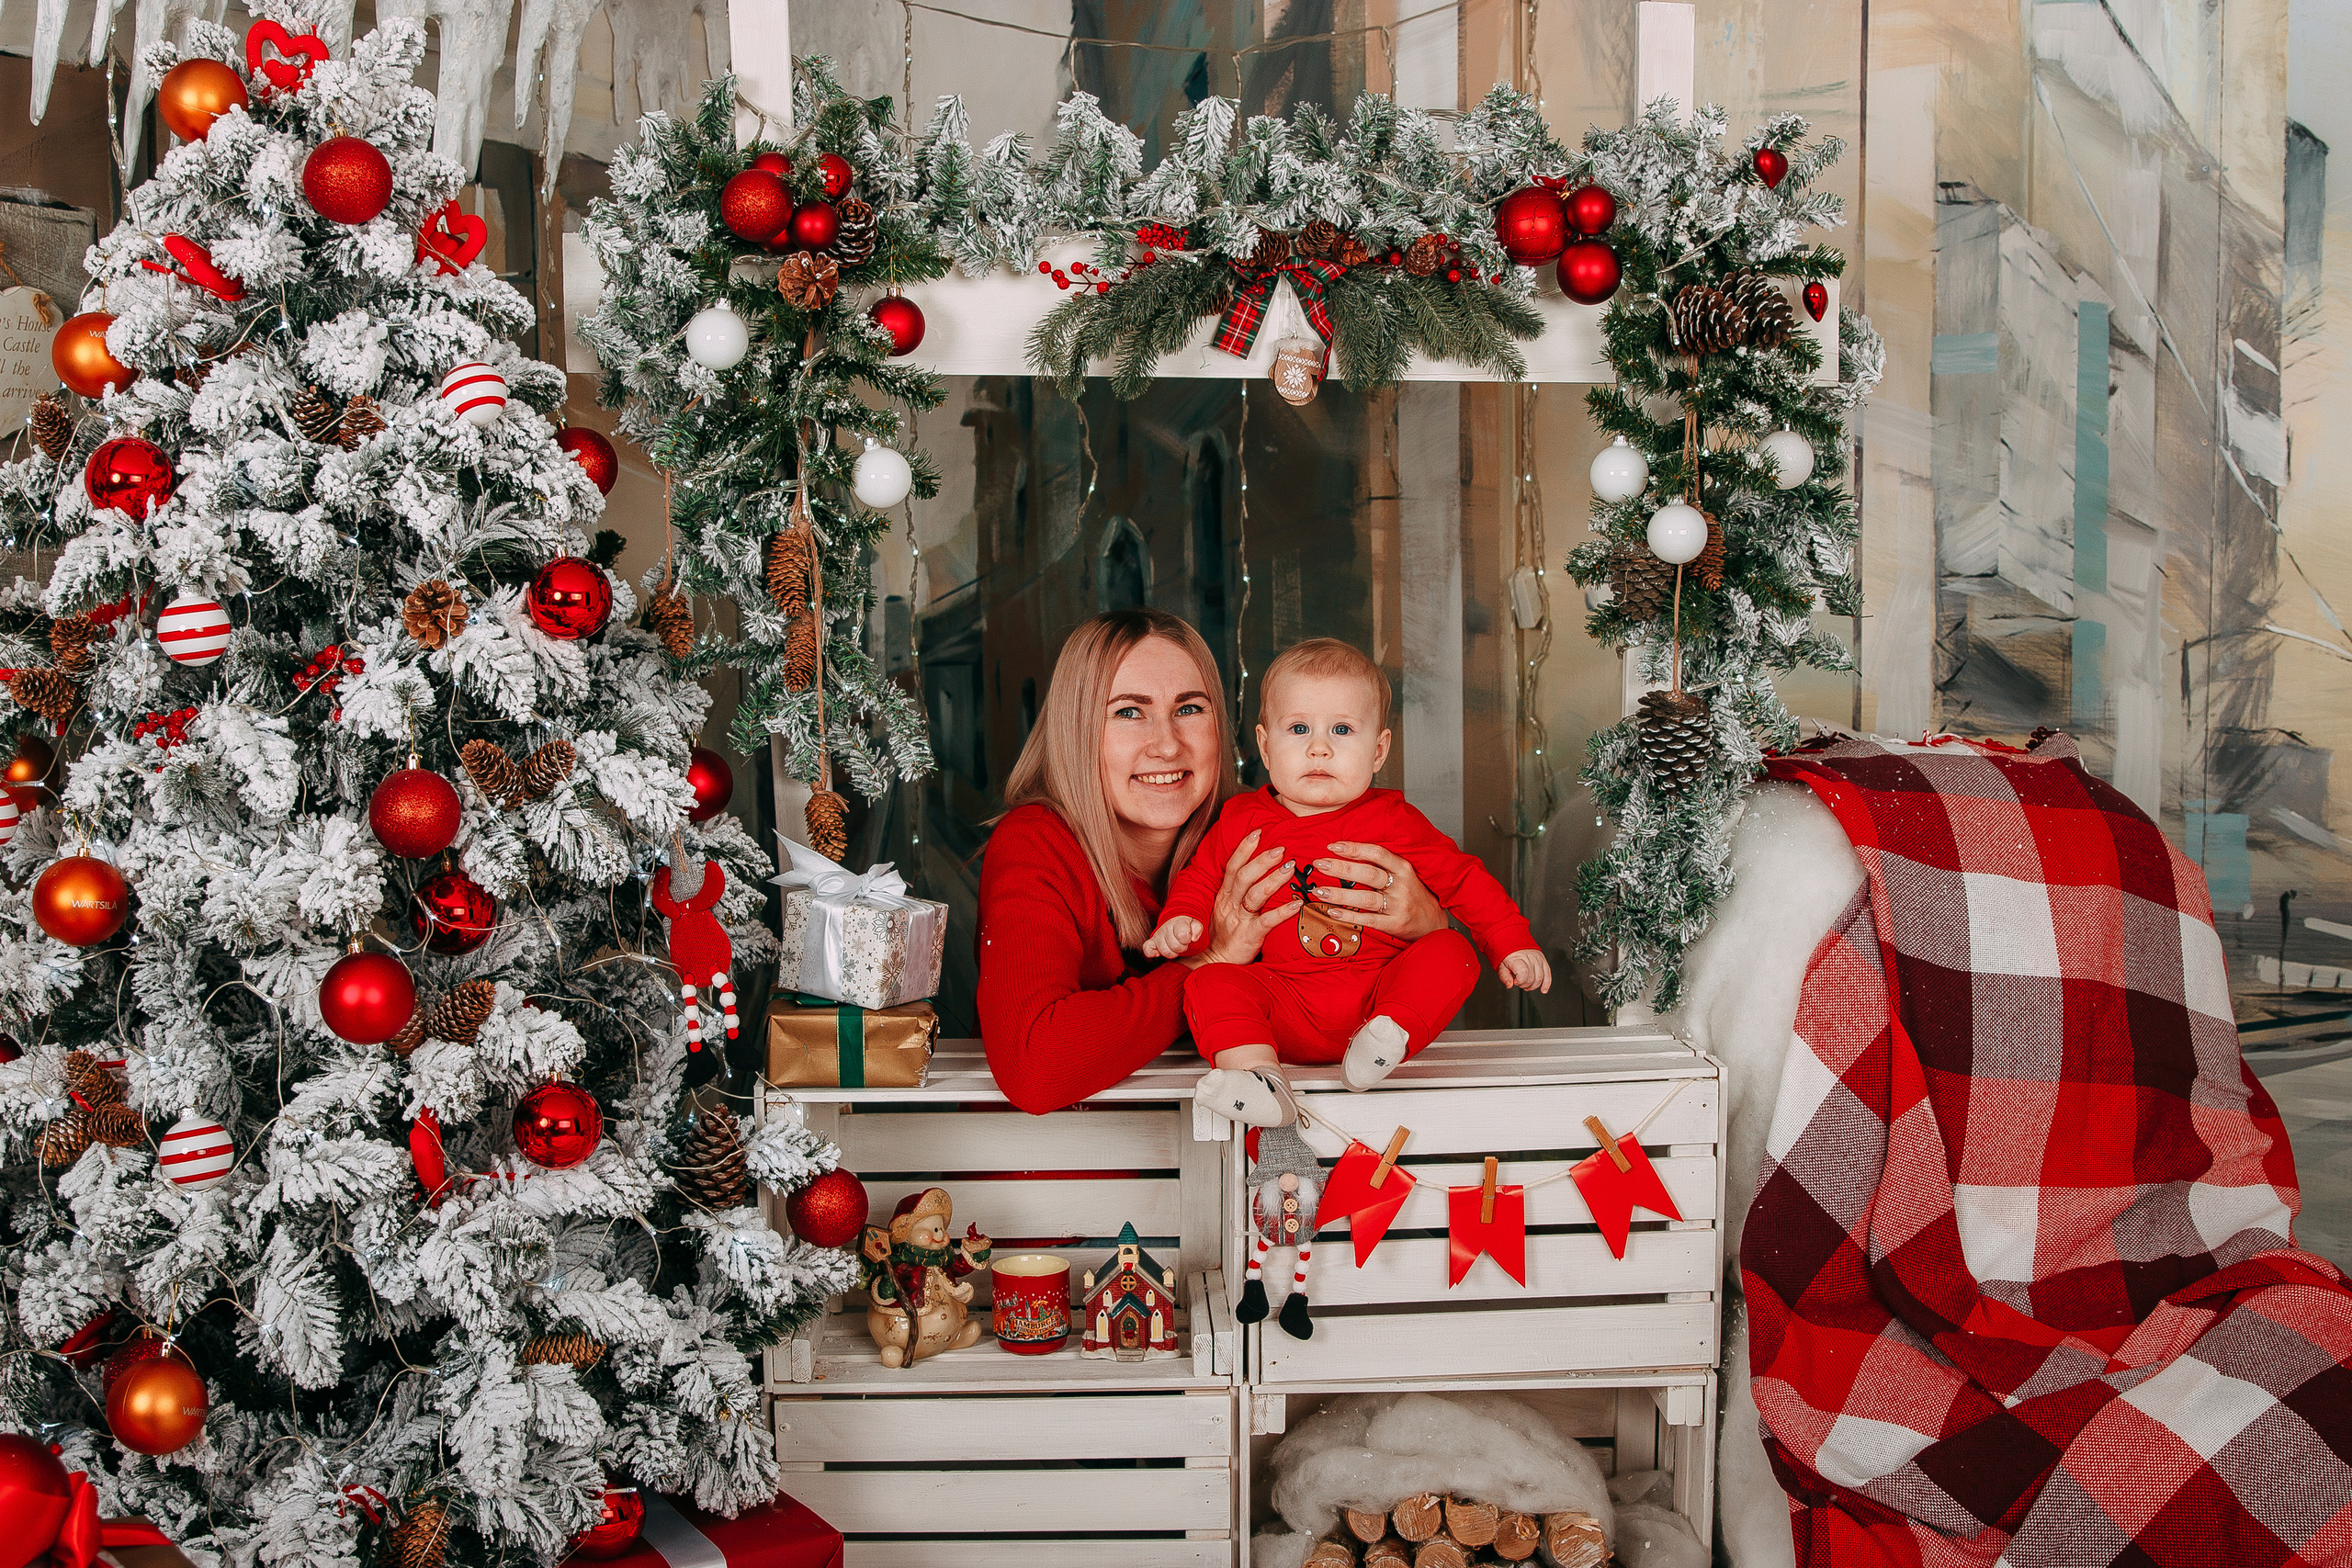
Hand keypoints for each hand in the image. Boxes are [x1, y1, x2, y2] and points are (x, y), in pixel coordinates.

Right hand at [1142, 916, 1201, 958]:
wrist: (1176, 921)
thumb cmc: (1187, 925)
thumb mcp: (1196, 924)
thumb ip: (1197, 929)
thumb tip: (1193, 938)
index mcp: (1178, 923)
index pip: (1182, 935)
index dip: (1187, 939)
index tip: (1189, 938)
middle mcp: (1166, 928)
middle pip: (1174, 946)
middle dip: (1182, 948)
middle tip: (1183, 944)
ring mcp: (1158, 935)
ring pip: (1164, 951)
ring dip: (1172, 953)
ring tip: (1175, 948)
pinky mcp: (1152, 941)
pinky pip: (1147, 949)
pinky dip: (1151, 953)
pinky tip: (1158, 953)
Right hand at [1187, 827, 1303, 967]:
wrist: (1213, 963)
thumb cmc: (1223, 935)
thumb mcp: (1226, 909)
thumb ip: (1239, 891)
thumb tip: (1256, 871)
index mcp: (1224, 896)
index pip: (1233, 867)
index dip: (1244, 849)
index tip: (1258, 832)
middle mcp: (1230, 904)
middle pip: (1244, 877)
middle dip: (1262, 861)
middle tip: (1281, 849)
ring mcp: (1239, 920)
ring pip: (1255, 895)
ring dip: (1273, 880)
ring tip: (1291, 868)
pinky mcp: (1249, 936)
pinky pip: (1267, 922)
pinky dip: (1282, 912)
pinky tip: (1297, 903)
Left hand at [1307, 842, 1446, 940]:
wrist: (1434, 924)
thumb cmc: (1414, 896)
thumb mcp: (1404, 875)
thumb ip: (1381, 866)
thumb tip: (1347, 855)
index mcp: (1403, 868)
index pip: (1377, 853)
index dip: (1354, 848)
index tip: (1332, 846)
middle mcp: (1402, 885)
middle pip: (1368, 873)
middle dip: (1341, 868)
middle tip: (1319, 864)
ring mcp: (1399, 906)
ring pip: (1366, 898)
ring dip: (1340, 894)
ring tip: (1319, 891)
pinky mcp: (1395, 924)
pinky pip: (1368, 920)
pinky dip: (1349, 916)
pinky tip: (1332, 912)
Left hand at [1498, 949, 1551, 992]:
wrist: (1514, 940)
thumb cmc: (1507, 953)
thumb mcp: (1501, 965)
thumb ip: (1504, 976)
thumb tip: (1509, 985)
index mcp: (1518, 958)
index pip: (1523, 974)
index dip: (1520, 981)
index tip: (1515, 981)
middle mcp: (1529, 957)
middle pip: (1532, 977)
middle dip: (1525, 985)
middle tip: (1520, 983)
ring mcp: (1537, 958)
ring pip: (1540, 977)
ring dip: (1534, 985)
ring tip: (1527, 985)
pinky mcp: (1542, 960)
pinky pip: (1547, 973)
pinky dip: (1547, 983)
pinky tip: (1543, 989)